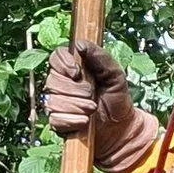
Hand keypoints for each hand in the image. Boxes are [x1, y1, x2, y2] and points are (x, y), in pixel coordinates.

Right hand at [47, 44, 158, 170]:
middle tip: (92, 95)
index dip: (63, 64)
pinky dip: (72, 120)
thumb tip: (79, 45)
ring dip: (76, 105)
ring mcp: (56, 103)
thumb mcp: (114, 74)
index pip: (55, 57)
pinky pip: (55, 119)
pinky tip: (84, 122)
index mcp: (73, 67)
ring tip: (92, 109)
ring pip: (54, 101)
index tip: (77, 73)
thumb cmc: (117, 98)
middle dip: (75, 89)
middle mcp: (61, 83)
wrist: (120, 127)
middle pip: (53, 80)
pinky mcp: (57, 122)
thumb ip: (100, 56)